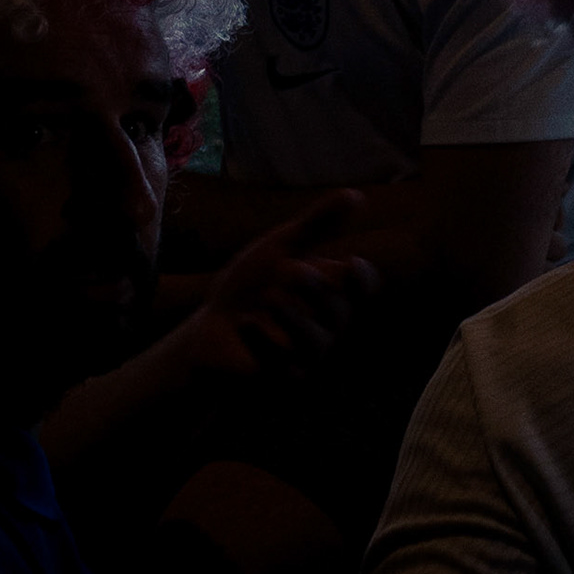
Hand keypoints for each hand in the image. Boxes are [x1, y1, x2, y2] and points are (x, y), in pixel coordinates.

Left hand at [174, 191, 379, 380]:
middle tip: (290, 269)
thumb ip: (317, 224)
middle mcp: (327, 325)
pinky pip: (283, 364)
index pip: (363, 287)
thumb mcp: (280, 247)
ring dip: (293, 317)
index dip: (362, 279)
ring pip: (317, 341)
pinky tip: (245, 324)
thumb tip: (357, 194)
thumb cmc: (250, 286)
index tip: (350, 264)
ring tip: (269, 298)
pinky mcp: (285, 379)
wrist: (211, 328)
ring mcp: (308, 356)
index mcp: (330, 291)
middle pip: (339, 309)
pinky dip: (262, 340)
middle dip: (316, 289)